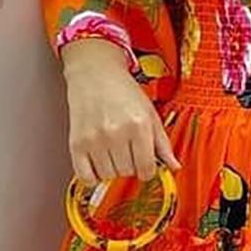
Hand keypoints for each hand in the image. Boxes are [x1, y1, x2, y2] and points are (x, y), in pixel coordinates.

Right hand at [61, 39, 179, 186]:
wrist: (95, 73)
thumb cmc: (123, 91)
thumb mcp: (150, 113)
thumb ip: (163, 143)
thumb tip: (174, 166)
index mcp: (139, 125)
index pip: (146, 169)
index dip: (147, 170)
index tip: (144, 165)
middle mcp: (116, 133)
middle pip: (127, 172)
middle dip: (130, 166)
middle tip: (127, 151)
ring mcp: (94, 139)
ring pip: (108, 176)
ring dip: (112, 169)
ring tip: (113, 152)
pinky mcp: (76, 143)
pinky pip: (85, 177)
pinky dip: (92, 177)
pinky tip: (98, 164)